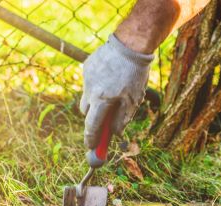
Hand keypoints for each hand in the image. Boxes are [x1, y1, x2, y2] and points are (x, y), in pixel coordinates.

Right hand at [80, 34, 153, 148]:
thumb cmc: (134, 74)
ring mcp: (87, 77)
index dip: (91, 139)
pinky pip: (90, 82)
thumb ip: (121, 120)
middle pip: (86, 112)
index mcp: (101, 100)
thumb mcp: (133, 101)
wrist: (130, 43)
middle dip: (94, 118)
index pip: (91, 126)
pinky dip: (98, 85)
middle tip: (105, 120)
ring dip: (96, 100)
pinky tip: (111, 77)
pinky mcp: (87, 66)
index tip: (91, 147)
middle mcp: (90, 90)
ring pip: (87, 96)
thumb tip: (114, 133)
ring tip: (114, 92)